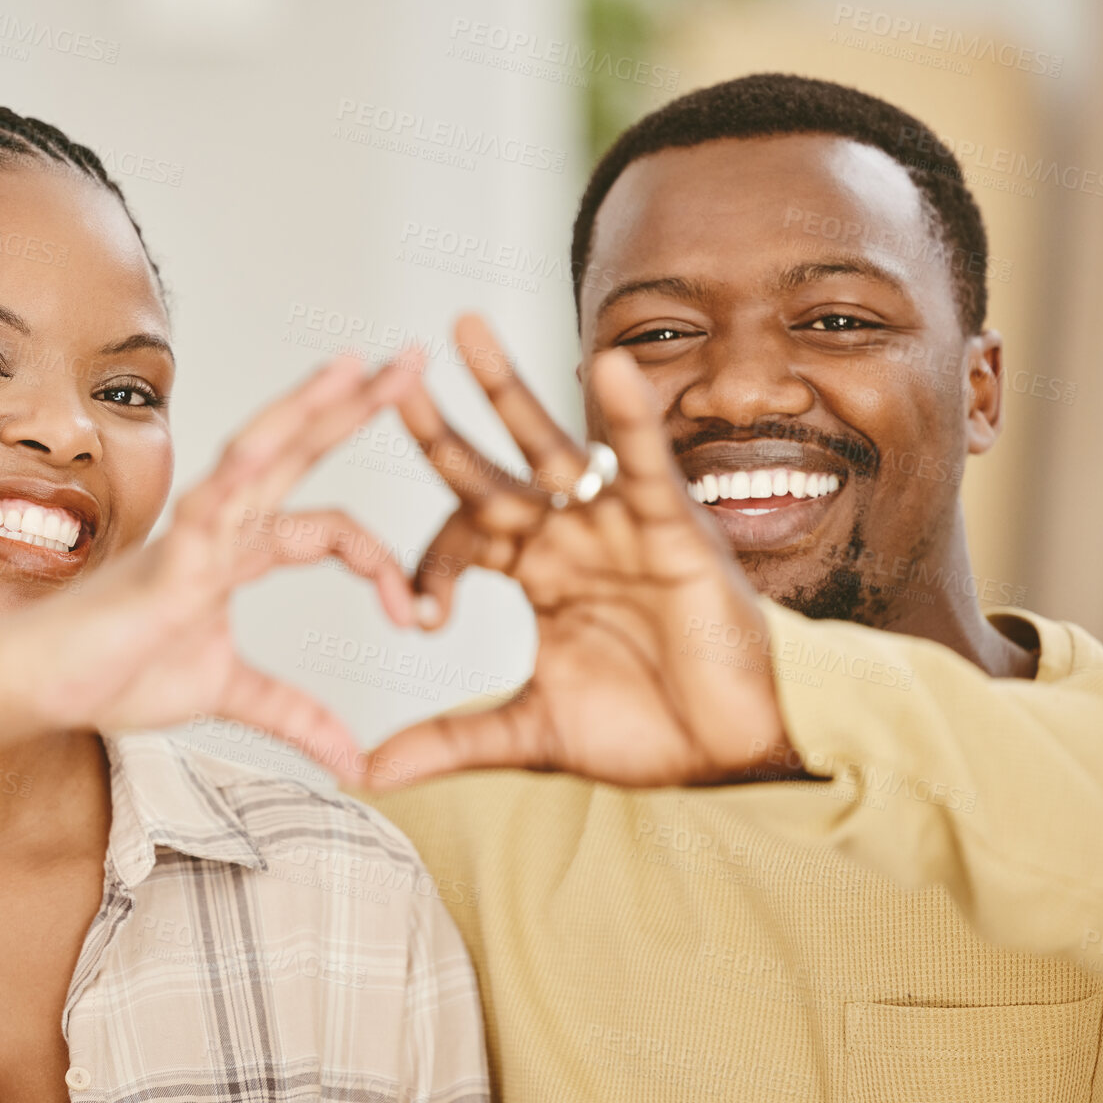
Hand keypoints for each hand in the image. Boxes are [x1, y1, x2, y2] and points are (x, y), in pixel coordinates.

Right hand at [1, 352, 422, 780]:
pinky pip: (204, 510)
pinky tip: (267, 445)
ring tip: (356, 368)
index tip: (416, 616)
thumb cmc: (113, 673)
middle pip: (300, 452)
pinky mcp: (164, 561)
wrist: (39, 688)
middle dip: (356, 407)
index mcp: (240, 552)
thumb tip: (353, 763)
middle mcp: (222, 527)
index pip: (329, 527)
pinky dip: (236, 477)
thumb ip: (293, 716)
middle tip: (413, 361)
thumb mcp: (228, 695)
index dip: (382, 563)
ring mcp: (194, 535)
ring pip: (258, 456)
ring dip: (307, 410)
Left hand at [359, 316, 791, 788]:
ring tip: (463, 329)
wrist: (735, 747)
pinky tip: (604, 367)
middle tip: (391, 376)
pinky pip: (644, 461)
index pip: (462, 537)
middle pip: (490, 467)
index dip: (428, 567)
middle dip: (441, 425)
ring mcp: (616, 523)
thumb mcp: (530, 733)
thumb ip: (450, 740)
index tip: (419, 618)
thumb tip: (366, 772)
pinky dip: (627, 417)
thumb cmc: (649, 728)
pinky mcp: (670, 525)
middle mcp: (568, 535)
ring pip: (550, 444)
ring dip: (506, 388)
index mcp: (537, 572)